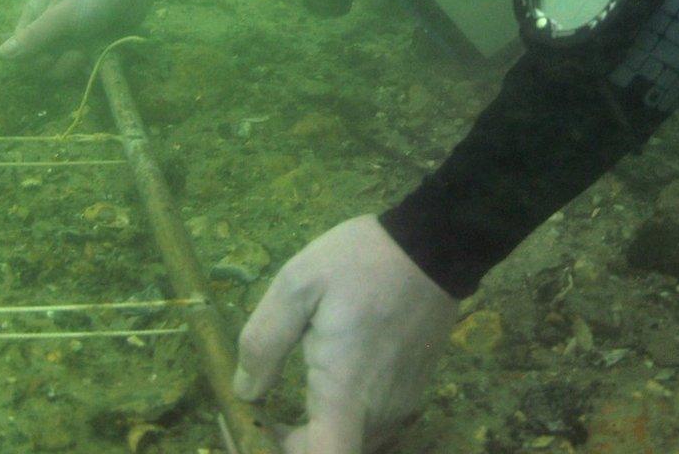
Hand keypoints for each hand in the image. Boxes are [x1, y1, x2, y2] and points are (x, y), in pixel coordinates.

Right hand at [0, 0, 151, 61]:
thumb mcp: (63, 15)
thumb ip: (34, 36)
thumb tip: (0, 54)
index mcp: (34, 16)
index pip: (18, 51)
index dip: (31, 60)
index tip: (49, 57)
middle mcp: (47, 29)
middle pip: (37, 64)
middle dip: (55, 66)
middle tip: (76, 55)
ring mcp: (67, 39)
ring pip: (57, 68)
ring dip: (71, 67)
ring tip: (87, 53)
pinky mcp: (86, 46)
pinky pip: (77, 66)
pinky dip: (85, 66)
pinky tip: (96, 58)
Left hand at [235, 215, 459, 453]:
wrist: (434, 245)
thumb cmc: (362, 262)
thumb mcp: (297, 284)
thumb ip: (264, 341)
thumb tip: (245, 390)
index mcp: (346, 390)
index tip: (257, 432)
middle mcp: (378, 411)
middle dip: (288, 446)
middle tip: (258, 417)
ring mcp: (399, 405)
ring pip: (351, 443)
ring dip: (314, 435)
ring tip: (283, 405)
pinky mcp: (410, 394)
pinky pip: (369, 426)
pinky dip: (340, 422)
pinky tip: (324, 387)